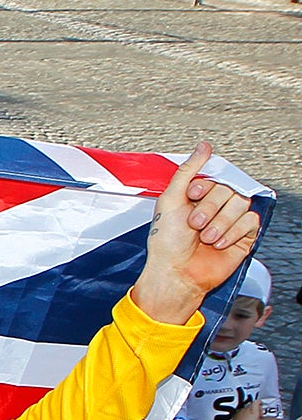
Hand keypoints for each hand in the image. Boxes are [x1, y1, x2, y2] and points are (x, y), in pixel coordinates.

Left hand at [130, 141, 263, 324]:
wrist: (177, 272)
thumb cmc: (167, 242)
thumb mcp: (169, 199)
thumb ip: (187, 171)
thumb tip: (203, 147)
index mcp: (197, 196)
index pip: (215, 177)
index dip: (205, 187)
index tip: (192, 197)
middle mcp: (215, 206)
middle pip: (229, 189)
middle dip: (209, 208)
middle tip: (194, 224)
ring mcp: (230, 219)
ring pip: (241, 203)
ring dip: (220, 222)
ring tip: (205, 237)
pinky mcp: (244, 234)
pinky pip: (251, 220)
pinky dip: (233, 232)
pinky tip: (218, 243)